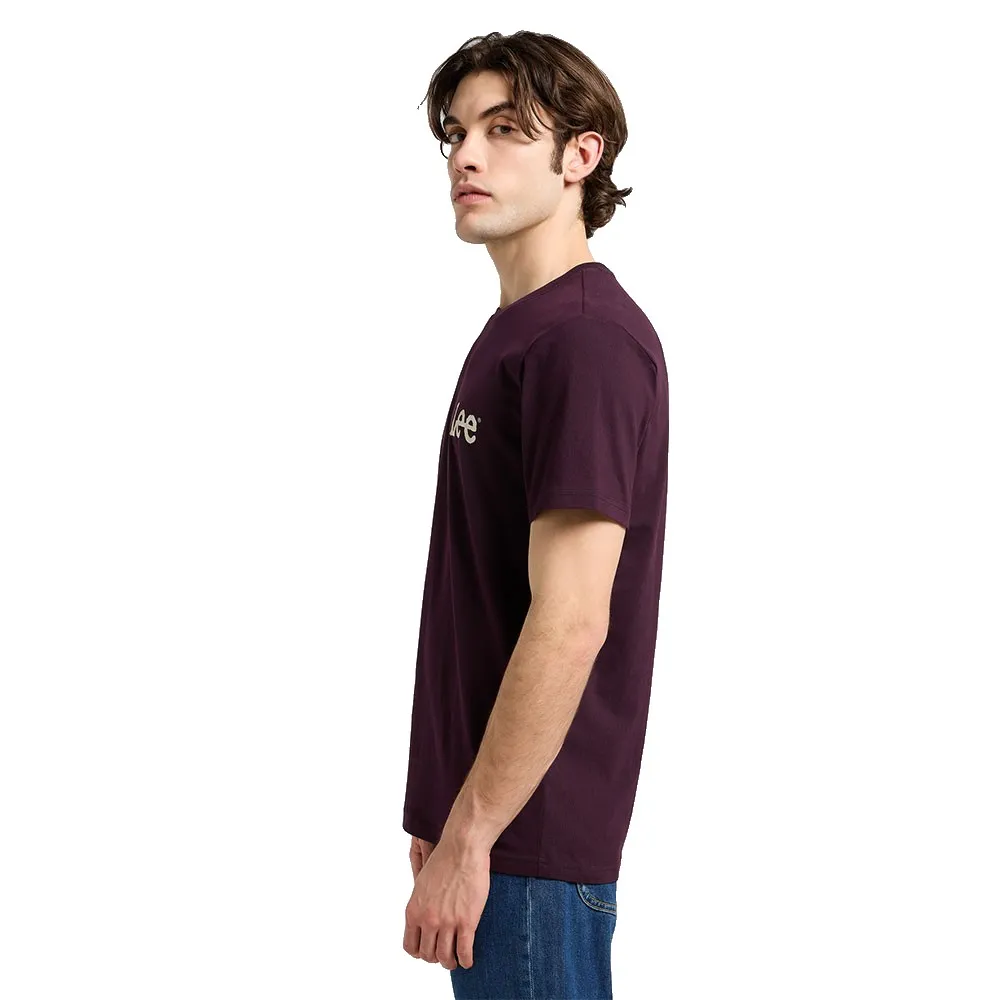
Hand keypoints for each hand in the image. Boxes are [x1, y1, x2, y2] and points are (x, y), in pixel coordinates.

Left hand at [402, 836, 489, 970]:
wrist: (462, 848)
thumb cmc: (444, 860)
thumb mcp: (422, 883)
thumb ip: (422, 904)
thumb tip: (425, 919)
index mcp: (414, 911)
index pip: (410, 946)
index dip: (419, 952)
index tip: (428, 950)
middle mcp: (428, 920)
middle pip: (427, 955)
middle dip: (435, 958)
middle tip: (444, 955)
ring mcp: (447, 922)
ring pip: (445, 958)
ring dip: (450, 963)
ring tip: (456, 960)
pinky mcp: (467, 922)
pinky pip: (464, 952)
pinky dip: (466, 961)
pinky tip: (468, 960)